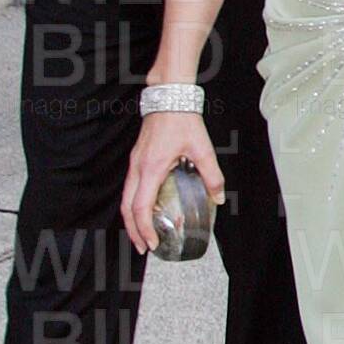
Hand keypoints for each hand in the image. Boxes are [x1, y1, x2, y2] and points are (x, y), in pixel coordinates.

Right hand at [122, 112, 225, 253]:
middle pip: (126, 207)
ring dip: (132, 218)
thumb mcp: (202, 149)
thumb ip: (212, 175)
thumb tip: (218, 197)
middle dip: (133, 230)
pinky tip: (146, 210)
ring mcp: (135, 163)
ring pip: (125, 198)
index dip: (144, 228)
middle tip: (144, 246)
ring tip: (143, 233)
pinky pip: (130, 187)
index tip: (151, 243)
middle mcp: (138, 168)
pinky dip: (134, 204)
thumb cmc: (182, 119)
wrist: (169, 97)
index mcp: (151, 168)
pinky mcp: (137, 159)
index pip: (140, 207)